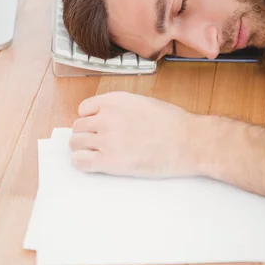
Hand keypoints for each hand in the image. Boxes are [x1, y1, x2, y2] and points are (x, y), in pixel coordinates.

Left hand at [69, 92, 206, 177]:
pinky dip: (81, 163)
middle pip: (78, 127)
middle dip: (86, 135)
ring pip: (76, 143)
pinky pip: (80, 162)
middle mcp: (107, 117)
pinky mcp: (110, 162)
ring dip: (82, 149)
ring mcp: (107, 140)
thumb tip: (108, 118)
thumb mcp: (143, 103)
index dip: (89, 119)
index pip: (84, 109)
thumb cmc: (174, 124)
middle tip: (97, 144)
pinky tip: (92, 164)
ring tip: (95, 154)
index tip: (95, 127)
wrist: (189, 142)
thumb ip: (121, 108)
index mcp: (115, 100)